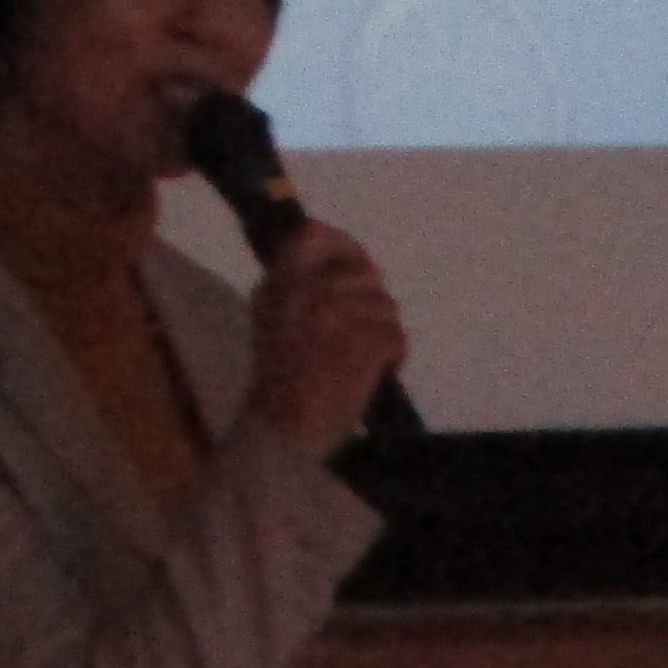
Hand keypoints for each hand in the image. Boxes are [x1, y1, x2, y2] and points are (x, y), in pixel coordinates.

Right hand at [238, 221, 408, 458]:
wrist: (283, 431)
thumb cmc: (277, 384)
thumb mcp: (271, 322)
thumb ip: (293, 289)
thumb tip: (330, 266)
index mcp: (280, 284)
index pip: (314, 235)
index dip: (343, 244)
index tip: (356, 260)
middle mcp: (307, 290)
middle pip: (364, 272)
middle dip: (373, 298)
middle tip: (371, 323)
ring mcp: (337, 314)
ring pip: (385, 306)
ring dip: (384, 331)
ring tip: (369, 356)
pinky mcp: (363, 342)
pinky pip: (396, 336)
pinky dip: (395, 356)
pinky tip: (381, 370)